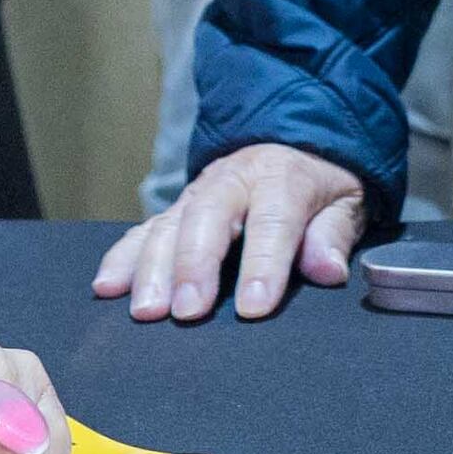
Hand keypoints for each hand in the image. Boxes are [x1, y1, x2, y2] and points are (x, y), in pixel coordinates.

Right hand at [93, 142, 367, 322]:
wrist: (292, 141)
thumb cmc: (320, 185)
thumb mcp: (345, 201)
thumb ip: (334, 235)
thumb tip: (326, 270)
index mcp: (282, 178)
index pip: (272, 222)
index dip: (262, 266)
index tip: (253, 308)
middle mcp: (233, 181)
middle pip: (207, 219)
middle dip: (194, 266)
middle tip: (187, 312)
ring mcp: (197, 194)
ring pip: (168, 226)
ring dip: (152, 269)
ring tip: (146, 311)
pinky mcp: (175, 209)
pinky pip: (143, 230)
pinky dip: (122, 258)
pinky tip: (107, 286)